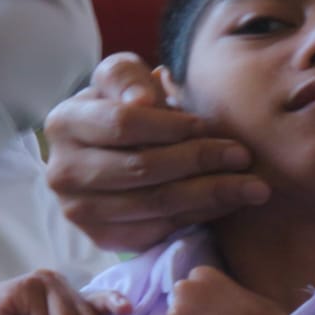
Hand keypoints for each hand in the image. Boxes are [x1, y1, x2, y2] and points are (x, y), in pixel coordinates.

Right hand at [44, 53, 269, 251]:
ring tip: (253, 186)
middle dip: (200, 160)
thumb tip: (143, 101)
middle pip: (141, 168)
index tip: (210, 125)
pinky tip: (225, 203)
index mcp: (63, 124)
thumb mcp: (121, 80)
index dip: (173, 126)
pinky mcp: (100, 237)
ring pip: (155, 203)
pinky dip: (198, 217)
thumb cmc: (121, 109)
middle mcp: (61, 171)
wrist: (105, 152)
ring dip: (211, 194)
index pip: (123, 124)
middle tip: (243, 155)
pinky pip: (158, 230)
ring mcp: (78, 210)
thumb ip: (128, 77)